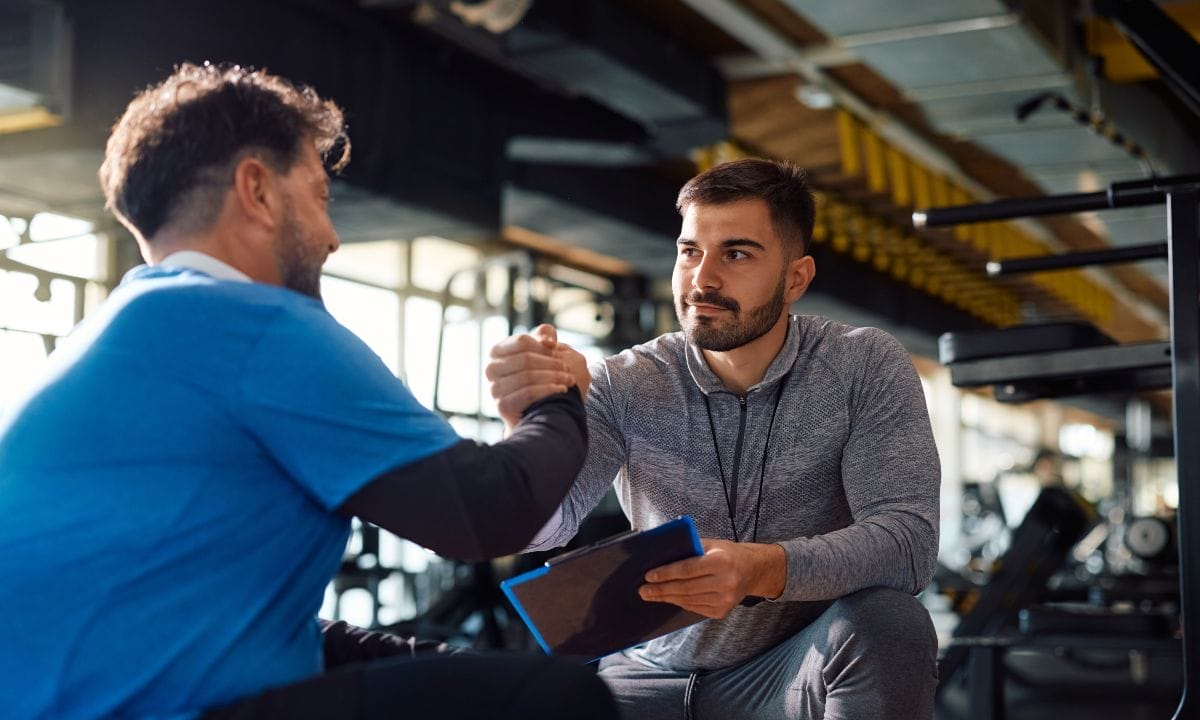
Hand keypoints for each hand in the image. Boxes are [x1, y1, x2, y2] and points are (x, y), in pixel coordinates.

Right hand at [486, 324, 583, 429]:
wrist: (536, 410)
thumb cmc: (541, 376)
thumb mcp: (543, 351)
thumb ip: (544, 336)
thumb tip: (547, 340)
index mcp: (497, 351)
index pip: (522, 342)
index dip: (543, 346)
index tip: (557, 351)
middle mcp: (492, 369)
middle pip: (526, 358)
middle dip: (551, 363)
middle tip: (568, 369)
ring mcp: (495, 388)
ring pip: (528, 376)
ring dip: (554, 377)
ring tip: (569, 380)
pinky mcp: (503, 405)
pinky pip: (528, 393)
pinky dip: (548, 390)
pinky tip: (561, 390)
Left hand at [637, 539, 785, 618]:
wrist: (753, 571)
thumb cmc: (727, 554)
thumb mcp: (711, 544)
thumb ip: (689, 548)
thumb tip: (661, 555)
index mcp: (721, 562)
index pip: (687, 569)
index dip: (666, 573)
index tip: (649, 576)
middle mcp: (725, 582)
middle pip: (685, 588)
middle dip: (661, 589)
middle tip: (643, 590)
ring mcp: (725, 600)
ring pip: (688, 600)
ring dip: (667, 598)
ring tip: (651, 595)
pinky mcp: (722, 611)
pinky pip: (695, 608)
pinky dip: (680, 603)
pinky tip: (669, 599)